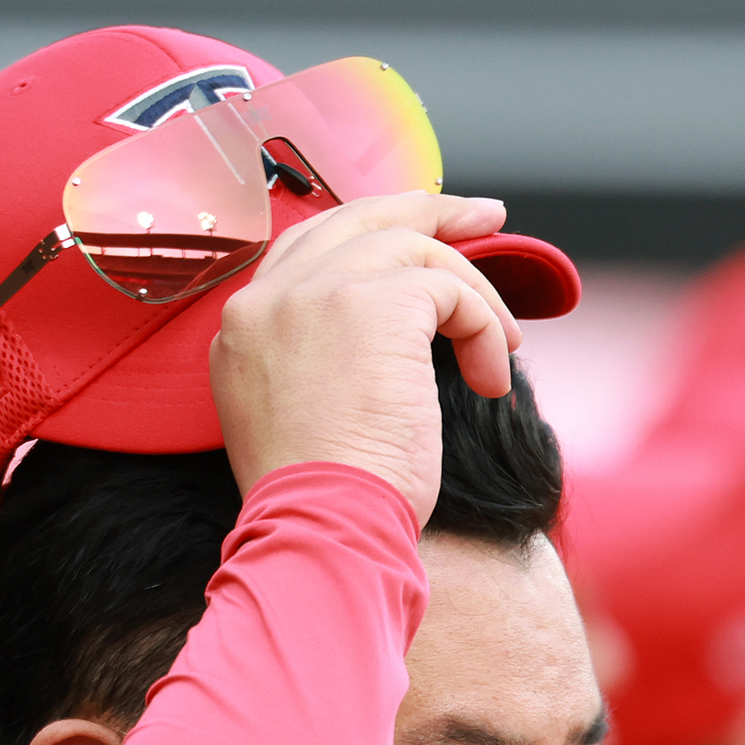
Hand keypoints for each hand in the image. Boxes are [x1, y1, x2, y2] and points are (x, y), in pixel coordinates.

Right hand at [210, 193, 521, 530]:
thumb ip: (317, 361)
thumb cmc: (319, 504)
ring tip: (502, 344)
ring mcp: (320, 293)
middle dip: (429, 213)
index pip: (308, 251)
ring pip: (412, 248)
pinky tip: (490, 380)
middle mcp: (270, 299)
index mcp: (242, 328)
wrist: (321, 530)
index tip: (421, 245)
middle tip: (487, 220)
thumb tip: (391, 338)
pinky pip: (451, 289)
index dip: (370, 240)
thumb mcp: (295, 417)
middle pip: (357, 220)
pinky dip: (484, 328)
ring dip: (472, 292)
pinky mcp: (379, 305)